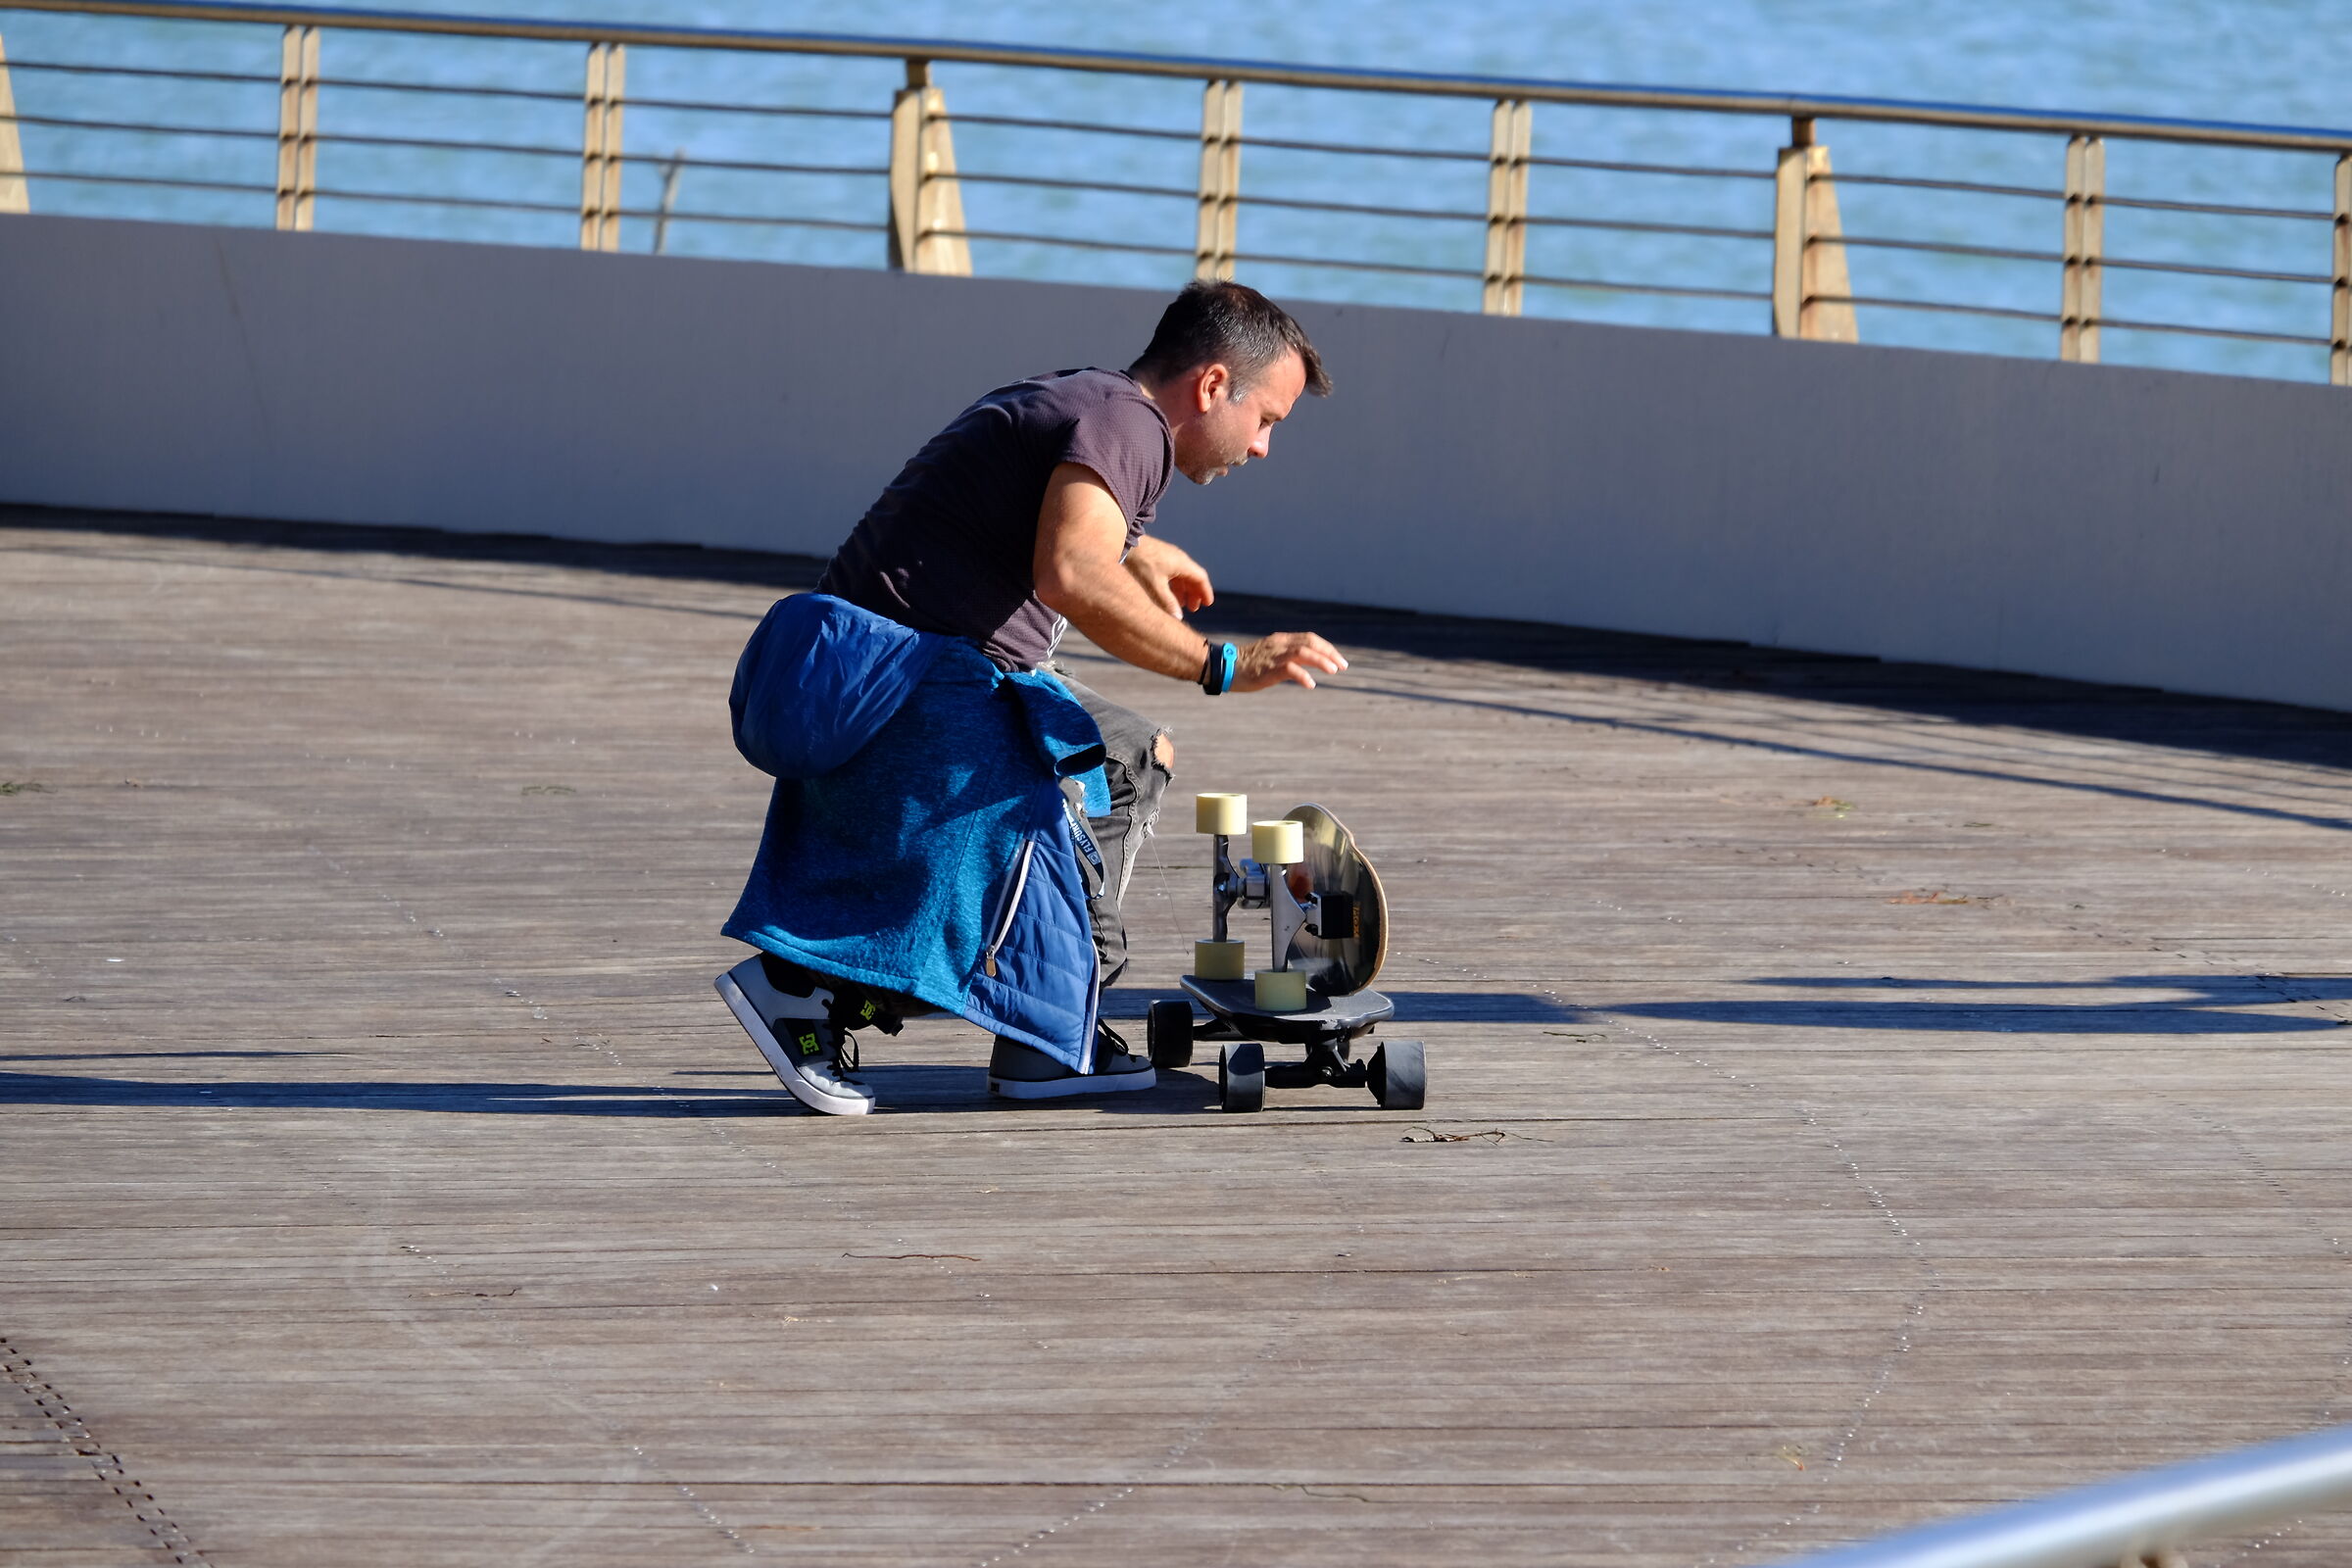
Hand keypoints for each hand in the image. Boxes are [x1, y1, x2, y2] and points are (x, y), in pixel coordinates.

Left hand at [1123, 536, 1214, 618]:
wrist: (1125, 543)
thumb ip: (1167, 603)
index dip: (1205, 592)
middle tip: (1193, 608)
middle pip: (1193, 577)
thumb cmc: (1141, 564)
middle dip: (1195, 593)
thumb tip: (1178, 618)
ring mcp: (1169, 556)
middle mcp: (1179, 558)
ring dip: (1184, 590)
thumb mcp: (1155, 586)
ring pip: (1182, 575)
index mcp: (1182, 563)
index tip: (1207, 605)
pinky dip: (1174, 585)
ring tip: (1181, 605)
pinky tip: (1167, 594)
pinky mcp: (1159, 557)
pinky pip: (1173, 573)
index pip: (1201, 578)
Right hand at [1232, 632, 1347, 692]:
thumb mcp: (1270, 656)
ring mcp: (1275, 655)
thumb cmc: (1247, 665)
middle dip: (1330, 653)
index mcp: (1282, 640)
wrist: (1225, 667)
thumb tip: (1306, 664)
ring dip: (1321, 661)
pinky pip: (1290, 669)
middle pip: (1311, 642)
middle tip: (1343, 666)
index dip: (1327, 648)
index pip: (1310, 638)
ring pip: (1304, 652)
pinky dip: (1303, 676)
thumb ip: (1287, 656)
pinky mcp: (1269, 668)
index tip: (1338, 660)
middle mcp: (1280, 644)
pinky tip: (1311, 685)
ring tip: (1334, 671)